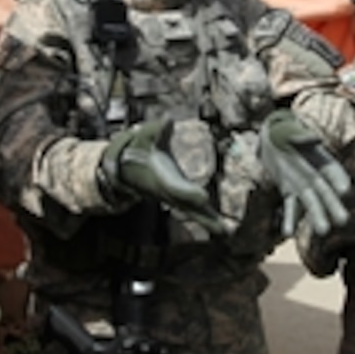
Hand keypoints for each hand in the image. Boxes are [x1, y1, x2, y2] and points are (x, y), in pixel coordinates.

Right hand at [100, 119, 225, 233]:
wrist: (126, 169)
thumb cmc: (139, 149)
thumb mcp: (146, 137)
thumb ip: (157, 130)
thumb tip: (169, 119)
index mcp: (161, 178)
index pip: (177, 188)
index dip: (189, 193)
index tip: (205, 197)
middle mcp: (168, 192)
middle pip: (189, 207)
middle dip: (204, 216)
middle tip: (222, 229)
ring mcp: (173, 198)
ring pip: (192, 212)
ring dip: (209, 222)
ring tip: (228, 233)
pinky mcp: (178, 199)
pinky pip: (194, 211)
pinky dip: (207, 219)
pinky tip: (222, 229)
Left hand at [259, 108, 350, 236]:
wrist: (271, 140)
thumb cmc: (284, 132)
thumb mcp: (290, 131)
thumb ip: (302, 137)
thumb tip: (316, 138)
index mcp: (322, 160)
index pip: (334, 172)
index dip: (339, 180)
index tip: (344, 190)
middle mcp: (317, 176)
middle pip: (327, 193)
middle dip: (334, 206)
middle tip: (342, 221)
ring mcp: (304, 186)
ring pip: (311, 204)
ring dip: (317, 217)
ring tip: (323, 231)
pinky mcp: (290, 192)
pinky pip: (291, 207)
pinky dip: (289, 219)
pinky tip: (288, 232)